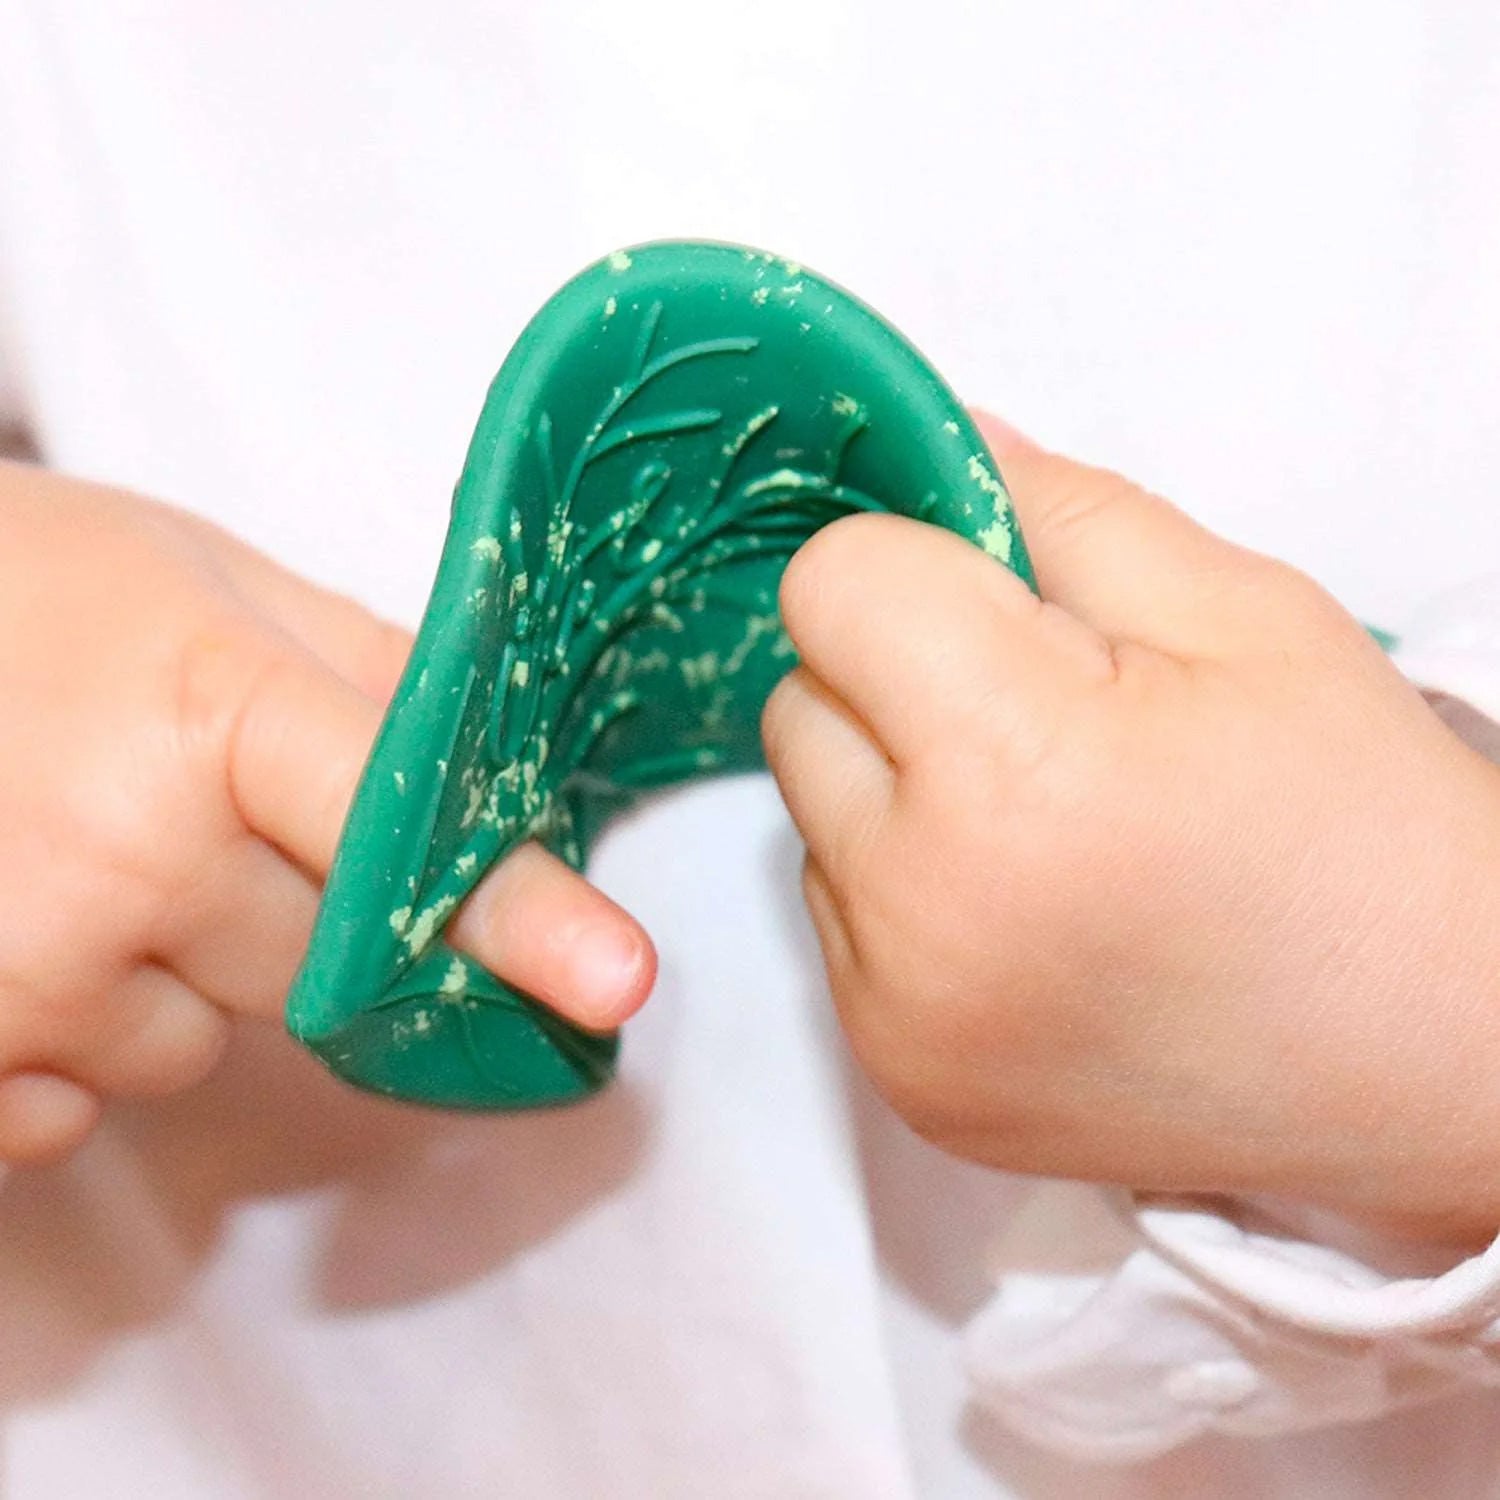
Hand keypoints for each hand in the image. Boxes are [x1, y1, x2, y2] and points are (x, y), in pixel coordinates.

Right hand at [0, 462, 653, 1164]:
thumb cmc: (37, 591)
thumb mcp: (217, 588)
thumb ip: (373, 676)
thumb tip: (503, 769)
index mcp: (210, 707)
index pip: (398, 825)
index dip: (518, 910)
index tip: (616, 983)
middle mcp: (121, 851)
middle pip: (321, 970)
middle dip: (290, 914)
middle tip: (184, 804)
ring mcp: (22, 967)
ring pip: (196, 1046)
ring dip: (170, 976)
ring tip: (78, 850)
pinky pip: (74, 1114)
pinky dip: (68, 1045)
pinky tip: (12, 931)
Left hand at [763, 416, 1499, 1244]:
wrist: (1429, 1061)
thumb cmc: (1363, 842)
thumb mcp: (1243, 618)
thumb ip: (1062, 511)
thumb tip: (938, 440)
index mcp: (1017, 769)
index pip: (833, 588)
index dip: (914, 567)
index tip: (993, 598)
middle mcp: (930, 910)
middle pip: (799, 704)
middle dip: (895, 679)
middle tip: (1040, 720)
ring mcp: (903, 1014)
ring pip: (809, 818)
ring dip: (893, 794)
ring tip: (1045, 833)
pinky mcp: (902, 1079)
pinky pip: (838, 927)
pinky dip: (904, 898)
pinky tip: (1029, 915)